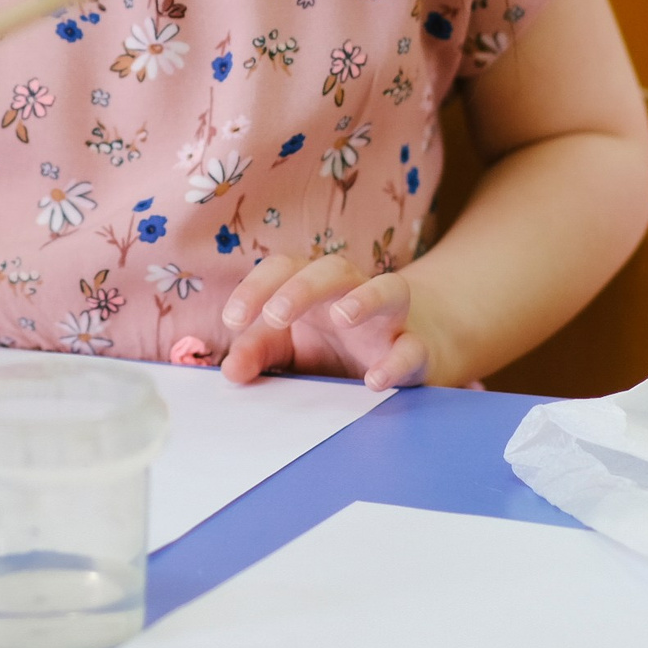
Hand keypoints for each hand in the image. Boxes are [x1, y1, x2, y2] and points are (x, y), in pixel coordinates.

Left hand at [218, 252, 431, 388]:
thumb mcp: (290, 347)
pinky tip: (375, 379)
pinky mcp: (416, 349)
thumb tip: (231, 371)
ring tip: (342, 316)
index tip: (232, 320)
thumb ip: (258, 352)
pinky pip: (413, 347)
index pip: (284, 268)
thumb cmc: (333, 344)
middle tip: (275, 315)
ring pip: (388, 288)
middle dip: (302, 287)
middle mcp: (353, 292)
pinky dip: (396, 361)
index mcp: (315, 285)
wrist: (401, 354)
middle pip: (332, 268)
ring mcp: (389, 319)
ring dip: (366, 298)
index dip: (255, 287)